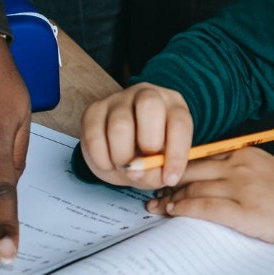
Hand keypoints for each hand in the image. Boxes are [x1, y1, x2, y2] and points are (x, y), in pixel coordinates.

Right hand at [79, 83, 194, 190]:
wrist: (121, 151)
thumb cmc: (149, 157)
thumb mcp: (159, 168)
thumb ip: (155, 173)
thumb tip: (136, 171)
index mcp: (174, 106)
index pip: (179, 123)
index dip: (177, 154)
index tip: (170, 179)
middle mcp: (147, 95)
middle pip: (149, 105)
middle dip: (149, 142)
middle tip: (144, 164)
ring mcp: (118, 99)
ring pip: (119, 123)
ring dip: (122, 156)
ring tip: (123, 167)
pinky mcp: (94, 109)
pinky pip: (95, 134)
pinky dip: (101, 157)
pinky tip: (108, 164)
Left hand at [153, 146, 273, 244]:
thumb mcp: (265, 171)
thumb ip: (238, 170)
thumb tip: (207, 179)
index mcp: (243, 154)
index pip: (199, 156)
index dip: (175, 166)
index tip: (160, 174)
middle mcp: (239, 167)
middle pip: (190, 170)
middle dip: (165, 181)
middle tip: (149, 190)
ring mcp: (241, 189)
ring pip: (193, 189)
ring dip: (170, 198)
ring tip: (156, 207)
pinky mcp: (243, 212)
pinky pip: (205, 207)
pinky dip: (184, 208)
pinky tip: (173, 212)